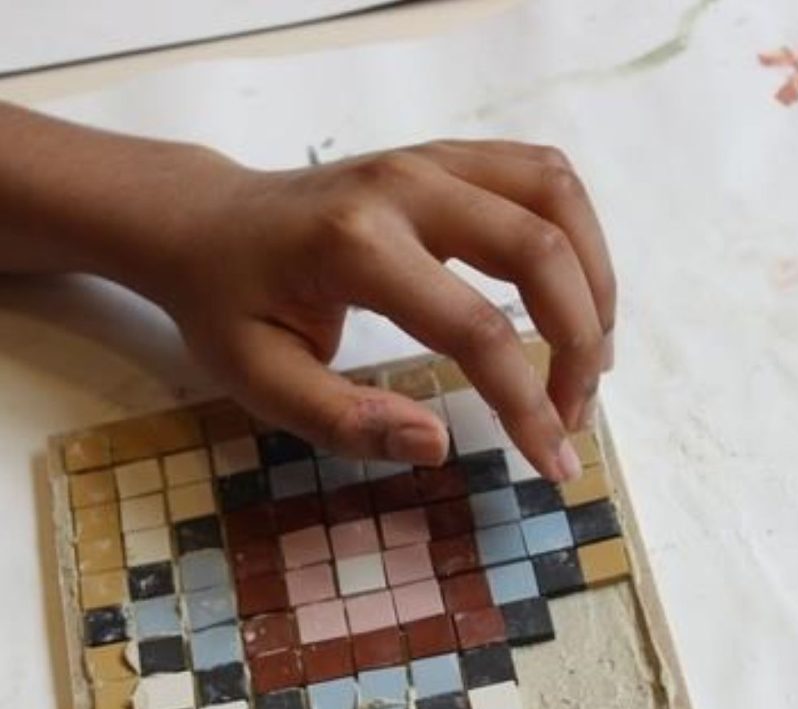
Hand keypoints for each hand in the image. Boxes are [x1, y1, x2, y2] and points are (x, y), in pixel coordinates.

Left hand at [124, 140, 616, 482]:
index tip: (553, 463)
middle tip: (574, 416)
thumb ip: (346, 421)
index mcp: (355, 245)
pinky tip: (572, 297)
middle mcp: (405, 186)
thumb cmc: (227, 306)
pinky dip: (578, 236)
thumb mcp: (260, 381)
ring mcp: (431, 160)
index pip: (476, 328)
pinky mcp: (447, 157)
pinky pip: (542, 177)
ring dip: (594, 282)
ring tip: (591, 359)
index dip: (528, 404)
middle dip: (579, 344)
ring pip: (558, 197)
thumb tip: (437, 447)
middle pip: (541, 251)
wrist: (202, 220)